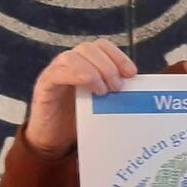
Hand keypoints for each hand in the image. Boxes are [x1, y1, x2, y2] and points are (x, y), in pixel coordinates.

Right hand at [26, 39, 136, 157]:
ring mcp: (56, 72)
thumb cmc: (83, 120)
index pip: (102, 46)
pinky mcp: (44, 85)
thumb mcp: (106, 103)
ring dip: (93, 70)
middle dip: (108, 66)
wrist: (55, 140)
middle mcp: (71, 63)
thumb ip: (118, 92)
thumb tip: (143, 90)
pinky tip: (89, 86)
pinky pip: (57, 72)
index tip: (132, 74)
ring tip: (103, 92)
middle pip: (89, 48)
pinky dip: (75, 75)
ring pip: (72, 56)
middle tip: (117, 88)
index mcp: (87, 63)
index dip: (118, 56)